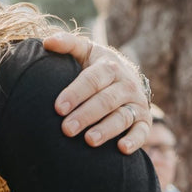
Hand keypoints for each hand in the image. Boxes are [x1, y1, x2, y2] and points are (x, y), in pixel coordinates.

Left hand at [43, 31, 150, 153]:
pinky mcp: (144, 121)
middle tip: (67, 129)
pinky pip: (142, 132)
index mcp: (110, 67)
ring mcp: (137, 103)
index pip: (92, 80)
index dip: (76, 93)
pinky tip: (122, 149)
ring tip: (90, 140)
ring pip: (122, 117)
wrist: (128, 79)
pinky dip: (135, 140)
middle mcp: (126, 85)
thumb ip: (68, 44)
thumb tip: (47, 42)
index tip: (58, 108)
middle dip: (86, 115)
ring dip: (107, 129)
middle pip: (106, 100)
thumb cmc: (97, 67)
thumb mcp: (86, 51)